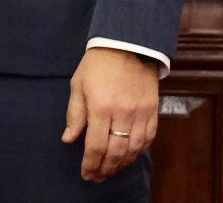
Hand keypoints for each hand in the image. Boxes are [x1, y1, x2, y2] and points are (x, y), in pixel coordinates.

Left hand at [63, 47, 158, 181]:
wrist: (126, 45)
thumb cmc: (97, 65)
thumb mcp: (78, 85)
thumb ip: (75, 114)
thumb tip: (69, 139)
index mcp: (100, 107)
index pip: (96, 146)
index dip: (90, 164)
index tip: (86, 174)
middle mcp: (122, 114)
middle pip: (115, 152)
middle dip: (105, 169)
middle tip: (97, 177)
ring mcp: (140, 114)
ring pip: (133, 149)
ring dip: (122, 164)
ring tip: (111, 170)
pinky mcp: (153, 111)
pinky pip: (148, 139)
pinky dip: (138, 151)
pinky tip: (129, 156)